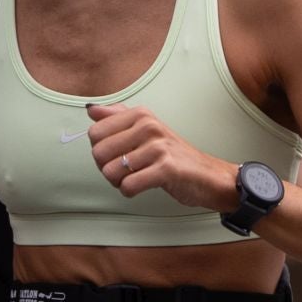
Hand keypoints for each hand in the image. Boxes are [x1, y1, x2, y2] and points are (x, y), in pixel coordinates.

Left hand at [86, 103, 232, 210]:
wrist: (208, 176)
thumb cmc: (174, 155)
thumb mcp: (148, 129)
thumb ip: (118, 117)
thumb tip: (92, 110)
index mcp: (142, 114)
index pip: (95, 132)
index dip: (101, 148)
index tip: (119, 153)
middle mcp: (149, 126)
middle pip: (99, 152)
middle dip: (107, 168)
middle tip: (127, 170)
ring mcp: (158, 147)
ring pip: (110, 171)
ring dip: (119, 182)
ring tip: (136, 178)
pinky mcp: (166, 169)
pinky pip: (128, 185)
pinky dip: (130, 192)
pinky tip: (142, 186)